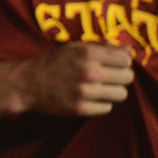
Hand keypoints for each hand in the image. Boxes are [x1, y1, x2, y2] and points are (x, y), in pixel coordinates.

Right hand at [0, 43, 133, 116]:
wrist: (27, 83)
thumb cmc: (53, 62)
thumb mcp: (74, 48)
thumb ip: (102, 48)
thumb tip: (129, 50)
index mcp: (87, 53)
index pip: (125, 59)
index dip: (122, 62)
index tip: (114, 64)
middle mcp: (89, 72)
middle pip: (127, 77)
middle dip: (120, 77)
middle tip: (108, 77)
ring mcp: (85, 92)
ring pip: (121, 94)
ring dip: (112, 91)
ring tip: (99, 88)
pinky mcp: (82, 109)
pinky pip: (107, 108)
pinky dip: (100, 103)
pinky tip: (89, 98)